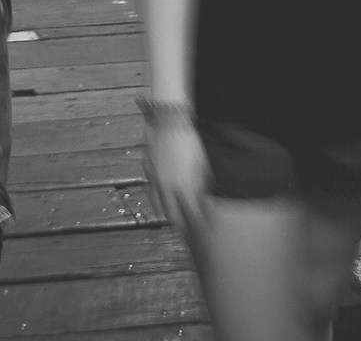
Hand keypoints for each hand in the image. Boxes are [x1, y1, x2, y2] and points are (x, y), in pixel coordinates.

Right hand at [141, 114, 209, 242]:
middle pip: (175, 218)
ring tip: (179, 227)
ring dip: (171, 219)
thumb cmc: (192, 141)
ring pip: (161, 208)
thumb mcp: (206, 165)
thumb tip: (210, 202)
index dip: (201, 230)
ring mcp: (157, 180)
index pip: (194, 218)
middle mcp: (168, 188)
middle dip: (184, 231)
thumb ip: (207, 187)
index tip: (207, 238)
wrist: (170, 120)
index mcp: (185, 188)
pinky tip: (164, 206)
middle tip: (192, 240)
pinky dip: (159, 204)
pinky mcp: (150, 172)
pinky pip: (152, 194)